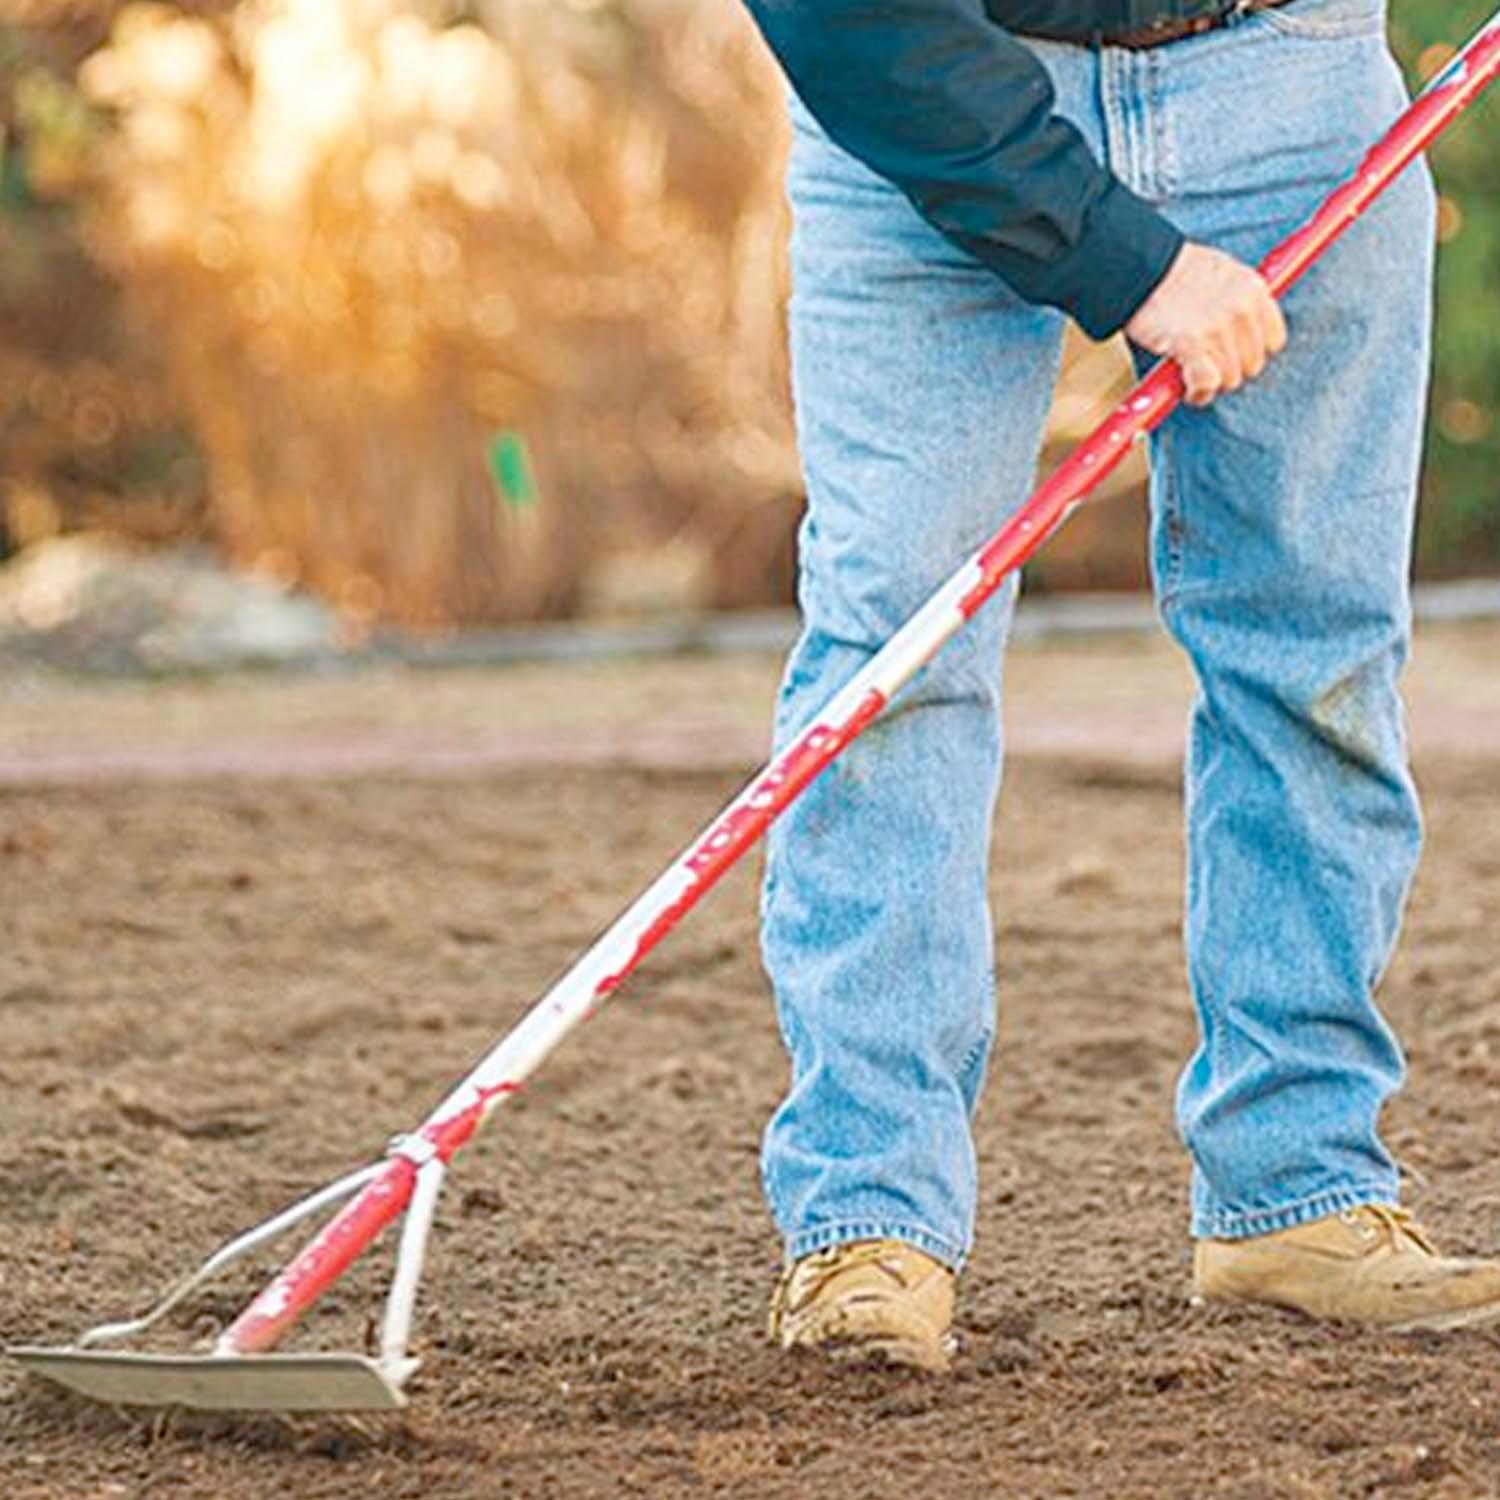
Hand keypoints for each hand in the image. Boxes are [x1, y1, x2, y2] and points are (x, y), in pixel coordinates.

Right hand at [1125, 243, 1287, 405]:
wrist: (1143, 268)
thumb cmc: (1178, 272)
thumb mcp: (1224, 272)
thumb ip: (1240, 300)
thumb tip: (1244, 330)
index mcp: (1254, 290)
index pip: (1274, 341)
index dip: (1251, 351)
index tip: (1234, 354)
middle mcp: (1241, 310)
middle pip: (1252, 364)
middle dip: (1229, 368)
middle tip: (1207, 364)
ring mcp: (1217, 329)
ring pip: (1229, 378)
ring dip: (1210, 382)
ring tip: (1192, 373)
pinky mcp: (1191, 344)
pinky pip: (1206, 383)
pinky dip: (1198, 392)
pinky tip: (1190, 390)